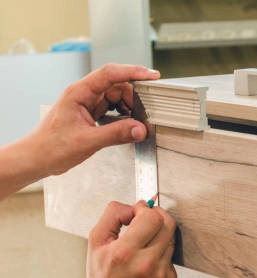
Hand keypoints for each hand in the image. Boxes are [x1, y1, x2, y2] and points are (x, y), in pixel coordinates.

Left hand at [29, 63, 159, 175]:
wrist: (36, 159)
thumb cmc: (51, 147)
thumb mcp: (88, 141)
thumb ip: (116, 134)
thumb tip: (140, 129)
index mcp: (79, 93)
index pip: (110, 74)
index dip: (133, 72)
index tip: (151, 76)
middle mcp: (83, 95)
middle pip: (116, 85)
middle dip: (132, 97)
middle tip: (143, 113)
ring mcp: (87, 104)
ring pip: (115, 97)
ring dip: (128, 108)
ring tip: (134, 122)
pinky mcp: (90, 115)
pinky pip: (111, 109)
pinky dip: (122, 116)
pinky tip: (126, 126)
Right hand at [83, 200, 176, 277]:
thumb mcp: (96, 243)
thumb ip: (113, 216)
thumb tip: (134, 205)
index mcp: (125, 253)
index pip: (151, 217)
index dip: (146, 209)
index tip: (138, 212)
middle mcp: (146, 265)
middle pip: (168, 224)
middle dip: (158, 216)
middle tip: (146, 220)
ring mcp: (162, 275)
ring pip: (170, 240)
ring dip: (159, 237)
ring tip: (142, 247)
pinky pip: (171, 258)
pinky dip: (161, 255)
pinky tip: (146, 265)